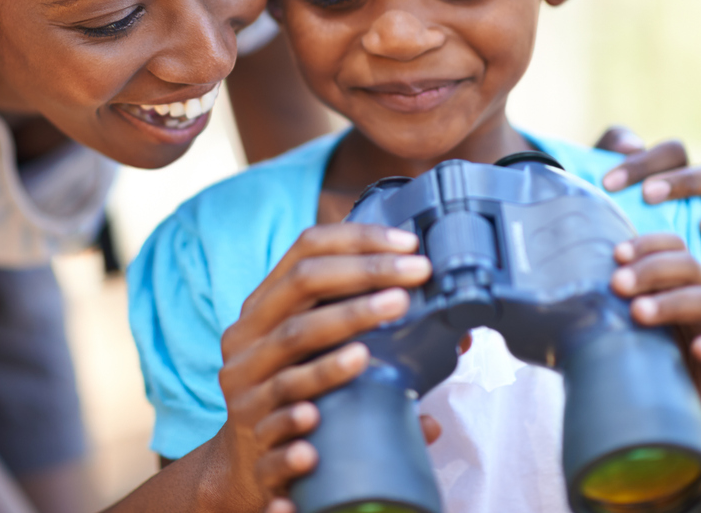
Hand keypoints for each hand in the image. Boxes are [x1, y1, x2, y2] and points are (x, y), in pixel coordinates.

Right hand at [210, 223, 432, 512]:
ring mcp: (245, 387)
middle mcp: (247, 339)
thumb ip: (364, 331)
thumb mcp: (313, 351)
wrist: (247, 460)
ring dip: (338, 341)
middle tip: (414, 276)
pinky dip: (302, 411)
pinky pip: (274, 425)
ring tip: (380, 334)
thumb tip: (455, 338)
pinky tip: (324, 408)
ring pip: (290, 354)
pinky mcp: (251, 435)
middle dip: (362, 277)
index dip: (357, 239)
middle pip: (301, 291)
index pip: (305, 250)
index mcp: (263, 307)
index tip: (408, 244)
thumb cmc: (294, 390)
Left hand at [595, 126, 700, 242]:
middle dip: (686, 181)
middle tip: (648, 196)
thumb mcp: (598, 188)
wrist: (606, 268)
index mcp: (675, 172)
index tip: (608, 183)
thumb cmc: (604, 218)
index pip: (673, 153)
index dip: (644, 162)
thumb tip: (632, 144)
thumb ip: (606, 154)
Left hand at [610, 234, 700, 426]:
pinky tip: (696, 349)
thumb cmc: (668, 352)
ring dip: (669, 303)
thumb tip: (557, 298)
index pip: (673, 245)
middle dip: (649, 270)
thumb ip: (617, 304)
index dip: (646, 244)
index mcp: (688, 277)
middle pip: (686, 266)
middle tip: (617, 283)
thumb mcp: (643, 323)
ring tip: (639, 312)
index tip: (616, 254)